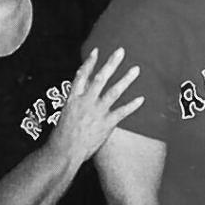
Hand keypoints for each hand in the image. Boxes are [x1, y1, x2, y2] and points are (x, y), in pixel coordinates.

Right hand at [48, 47, 143, 164]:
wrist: (63, 153)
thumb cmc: (61, 137)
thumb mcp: (65, 115)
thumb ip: (75, 103)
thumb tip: (81, 95)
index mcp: (73, 99)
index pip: (81, 76)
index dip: (89, 63)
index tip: (96, 51)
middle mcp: (85, 102)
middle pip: (100, 78)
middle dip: (111, 63)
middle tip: (121, 51)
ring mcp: (96, 112)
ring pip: (114, 91)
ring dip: (126, 79)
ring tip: (136, 69)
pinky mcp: (106, 124)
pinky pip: (122, 112)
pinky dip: (132, 105)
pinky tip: (142, 99)